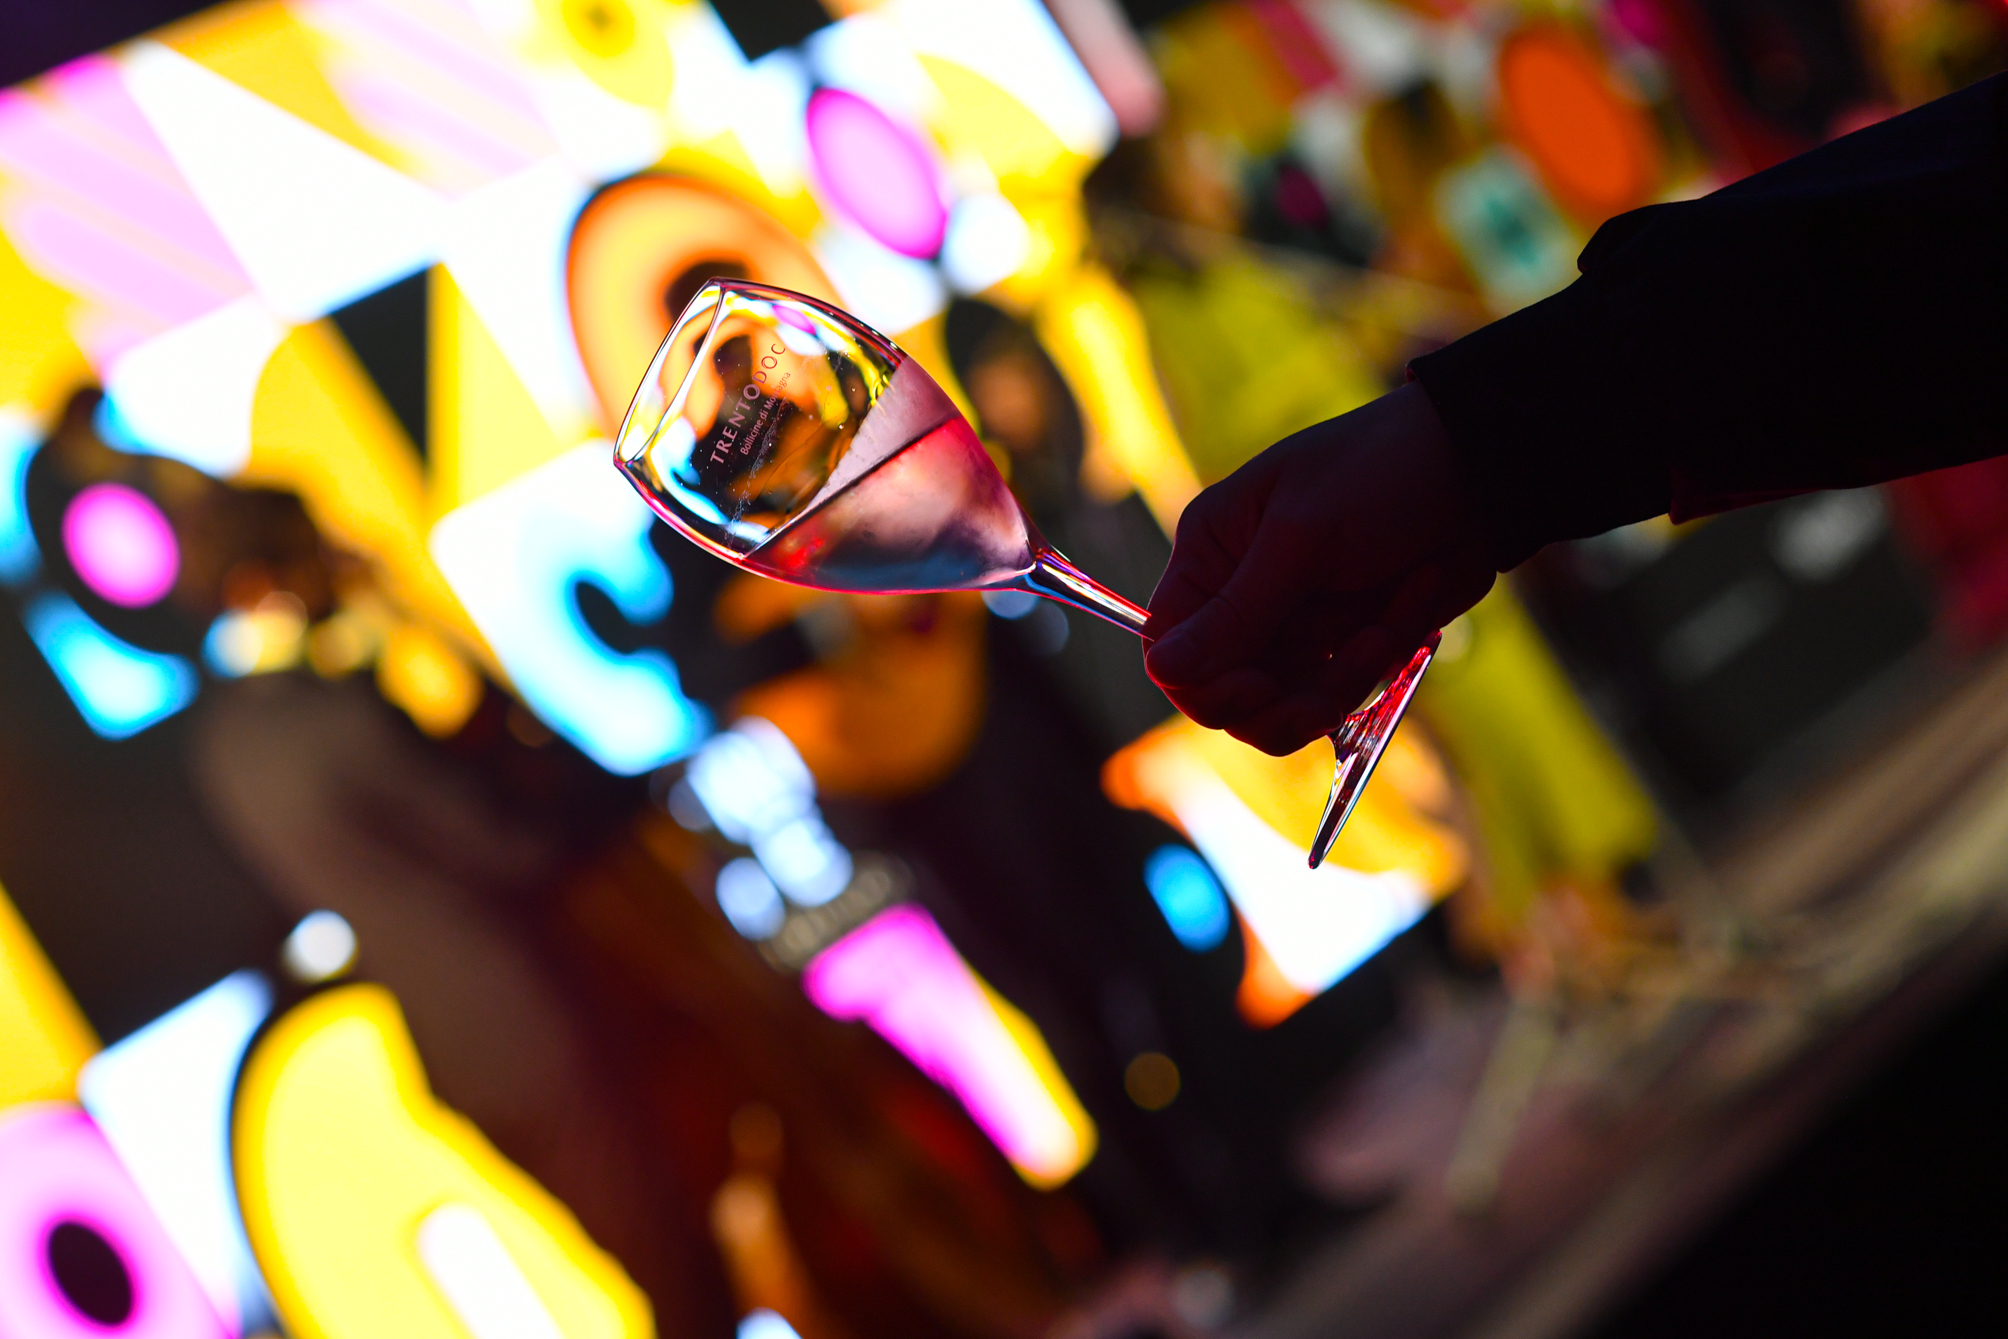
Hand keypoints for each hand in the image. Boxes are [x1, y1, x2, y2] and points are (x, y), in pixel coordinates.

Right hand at [1143, 382, 1496, 754]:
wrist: (1480, 473)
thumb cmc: (1379, 475)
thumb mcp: (1302, 538)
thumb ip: (1236, 613)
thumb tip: (1161, 670)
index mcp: (1211, 554)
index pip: (1167, 648)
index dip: (1198, 683)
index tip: (1253, 685)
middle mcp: (1240, 597)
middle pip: (1220, 694)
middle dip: (1271, 702)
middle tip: (1318, 695)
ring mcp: (1292, 627)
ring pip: (1278, 709)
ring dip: (1330, 690)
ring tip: (1379, 636)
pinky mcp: (1341, 647)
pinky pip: (1334, 697)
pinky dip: (1370, 669)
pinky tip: (1403, 611)